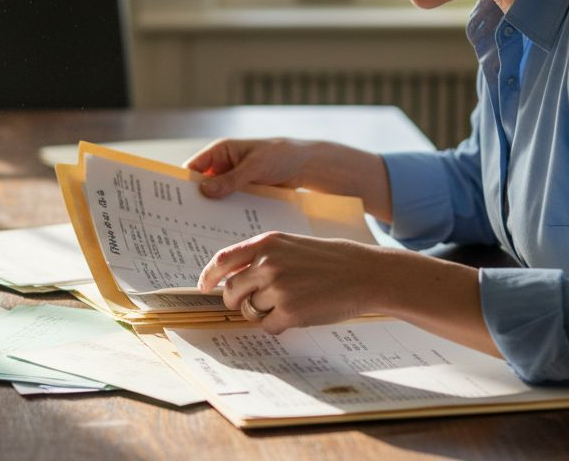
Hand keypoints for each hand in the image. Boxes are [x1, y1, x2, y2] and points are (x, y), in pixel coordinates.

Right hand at [185, 138, 394, 221]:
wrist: (304, 165)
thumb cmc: (280, 155)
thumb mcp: (255, 166)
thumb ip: (231, 179)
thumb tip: (205, 190)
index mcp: (219, 153)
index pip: (192, 169)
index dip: (180, 185)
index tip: (170, 204)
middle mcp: (221, 168)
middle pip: (199, 188)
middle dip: (192, 204)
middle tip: (180, 225)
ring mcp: (231, 184)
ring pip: (213, 200)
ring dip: (208, 214)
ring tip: (197, 235)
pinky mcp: (242, 196)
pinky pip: (228, 208)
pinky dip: (224, 218)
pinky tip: (220, 234)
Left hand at [197, 231, 393, 333]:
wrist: (365, 274)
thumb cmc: (331, 260)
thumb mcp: (292, 246)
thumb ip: (262, 257)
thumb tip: (232, 278)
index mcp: (266, 243)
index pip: (222, 261)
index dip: (208, 276)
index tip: (203, 286)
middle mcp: (267, 264)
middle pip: (231, 292)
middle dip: (238, 302)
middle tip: (251, 304)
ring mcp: (277, 288)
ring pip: (250, 311)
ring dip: (264, 312)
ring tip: (291, 302)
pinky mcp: (290, 312)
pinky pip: (269, 326)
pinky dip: (280, 325)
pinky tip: (300, 313)